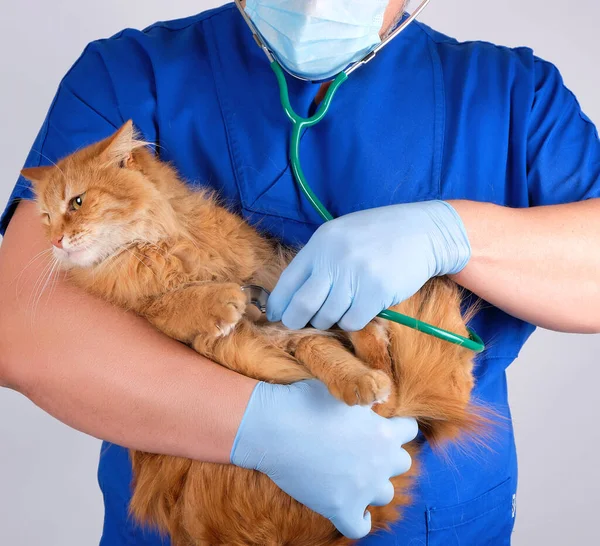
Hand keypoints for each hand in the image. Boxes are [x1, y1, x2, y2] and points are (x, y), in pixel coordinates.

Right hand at [230, 380, 417, 539]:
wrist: (274, 426)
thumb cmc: (304, 401)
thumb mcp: (343, 391)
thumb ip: (365, 401)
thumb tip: (376, 402)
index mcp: (384, 431)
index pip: (409, 430)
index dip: (396, 426)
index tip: (381, 425)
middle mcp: (380, 461)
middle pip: (402, 463)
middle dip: (387, 455)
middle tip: (364, 449)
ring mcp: (362, 488)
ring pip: (385, 493)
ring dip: (373, 484)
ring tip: (355, 476)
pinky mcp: (340, 508)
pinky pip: (359, 527)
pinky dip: (357, 520)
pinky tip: (350, 509)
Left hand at [267, 200, 470, 330]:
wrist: (423, 232)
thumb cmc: (379, 234)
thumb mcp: (341, 235)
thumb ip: (319, 259)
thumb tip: (293, 294)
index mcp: (321, 243)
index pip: (289, 281)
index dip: (279, 303)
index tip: (276, 315)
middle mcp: (335, 259)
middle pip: (303, 305)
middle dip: (297, 320)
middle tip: (300, 324)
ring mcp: (356, 276)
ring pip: (328, 316)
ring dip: (330, 319)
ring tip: (340, 308)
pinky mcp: (376, 292)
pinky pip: (352, 321)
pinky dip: (352, 320)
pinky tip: (359, 308)